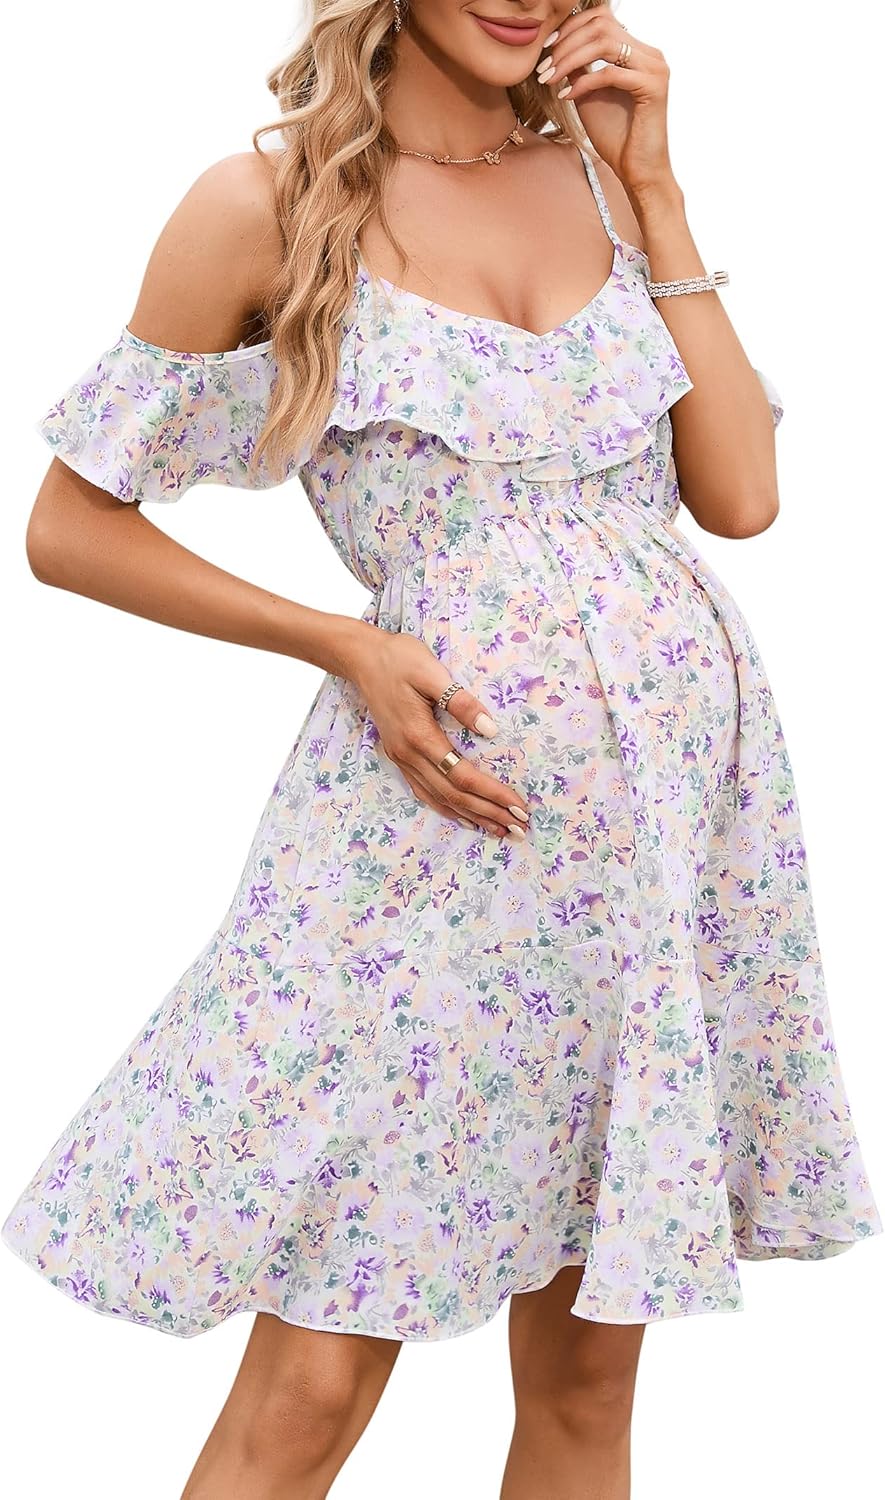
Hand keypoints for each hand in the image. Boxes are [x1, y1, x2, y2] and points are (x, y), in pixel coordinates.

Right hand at [348, 628, 530, 839]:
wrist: (361, 659)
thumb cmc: (399, 659)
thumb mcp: (432, 672)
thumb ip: (461, 702)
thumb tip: (490, 729)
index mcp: (419, 736)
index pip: (463, 775)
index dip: (492, 794)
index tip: (518, 806)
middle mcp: (409, 755)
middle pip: (454, 795)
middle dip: (488, 813)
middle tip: (519, 829)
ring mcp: (402, 758)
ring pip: (440, 798)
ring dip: (472, 817)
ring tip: (499, 831)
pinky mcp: (399, 756)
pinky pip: (424, 792)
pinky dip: (446, 809)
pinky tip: (463, 817)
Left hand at [537, 3, 673, 195]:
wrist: (637, 171)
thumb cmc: (616, 137)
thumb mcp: (589, 95)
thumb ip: (579, 68)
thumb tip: (557, 46)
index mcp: (638, 52)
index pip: (603, 19)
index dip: (571, 27)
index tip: (546, 47)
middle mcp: (650, 54)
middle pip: (601, 25)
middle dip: (566, 43)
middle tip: (543, 65)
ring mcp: (654, 68)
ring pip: (604, 43)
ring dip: (570, 59)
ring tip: (550, 77)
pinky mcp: (653, 87)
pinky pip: (610, 74)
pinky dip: (584, 82)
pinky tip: (567, 96)